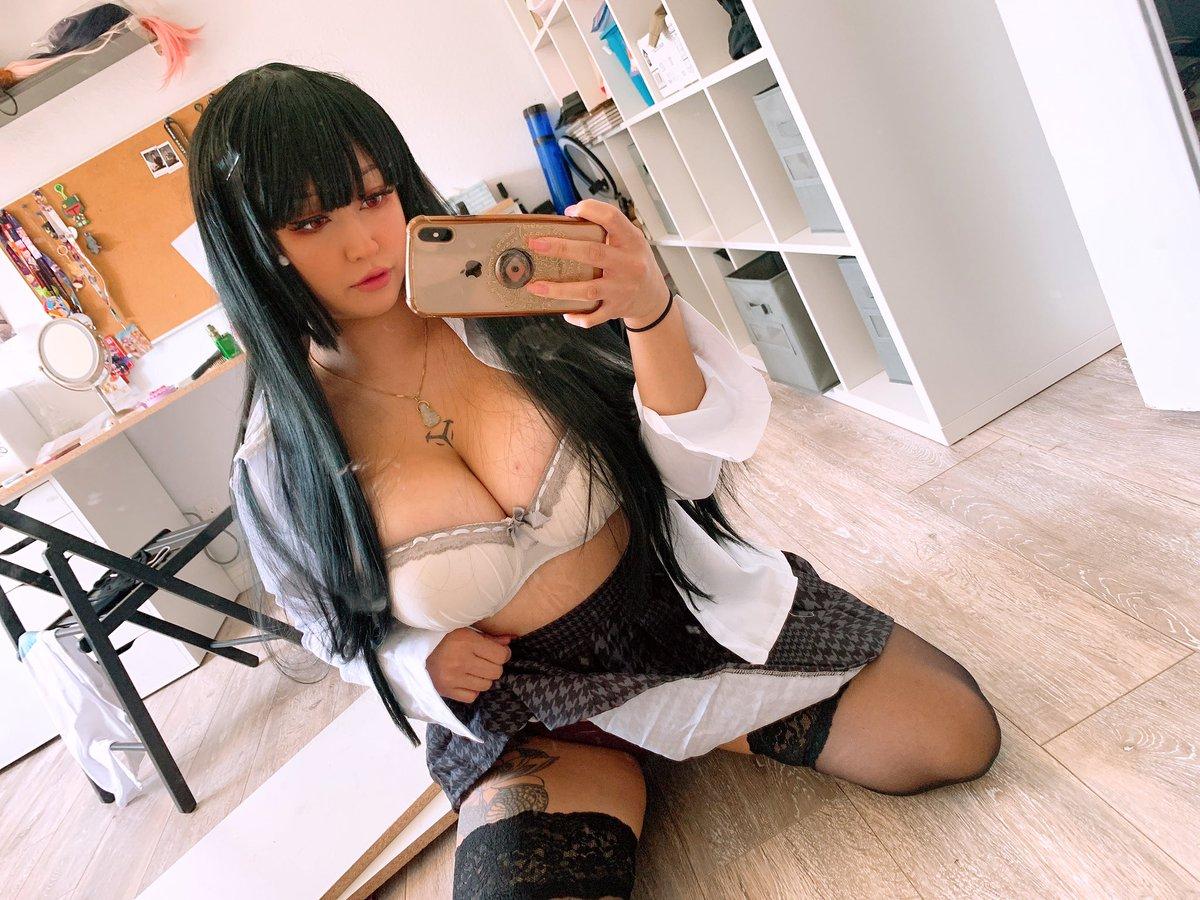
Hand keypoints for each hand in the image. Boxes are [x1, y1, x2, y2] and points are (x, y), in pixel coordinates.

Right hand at [426, 627, 513, 702]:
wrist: (414, 652)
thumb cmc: (443, 638)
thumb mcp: (466, 630)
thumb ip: (489, 637)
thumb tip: (511, 640)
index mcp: (466, 642)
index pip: (500, 655)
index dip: (503, 654)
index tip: (497, 652)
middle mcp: (460, 661)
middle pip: (496, 672)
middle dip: (494, 666)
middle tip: (485, 661)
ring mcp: (453, 678)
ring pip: (486, 685)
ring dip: (484, 678)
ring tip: (474, 670)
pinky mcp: (447, 691)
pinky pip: (472, 696)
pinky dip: (472, 690)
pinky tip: (466, 680)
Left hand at [524, 198, 670, 328]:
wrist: (653, 296)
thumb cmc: (636, 263)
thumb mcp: (631, 240)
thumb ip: (608, 229)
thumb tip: (569, 220)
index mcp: (631, 241)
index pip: (611, 218)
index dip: (589, 210)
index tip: (569, 212)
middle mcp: (628, 265)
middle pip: (592, 253)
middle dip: (561, 248)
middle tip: (537, 244)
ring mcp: (621, 289)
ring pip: (587, 289)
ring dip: (559, 289)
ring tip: (536, 286)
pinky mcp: (615, 309)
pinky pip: (593, 315)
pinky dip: (577, 316)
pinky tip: (564, 311)